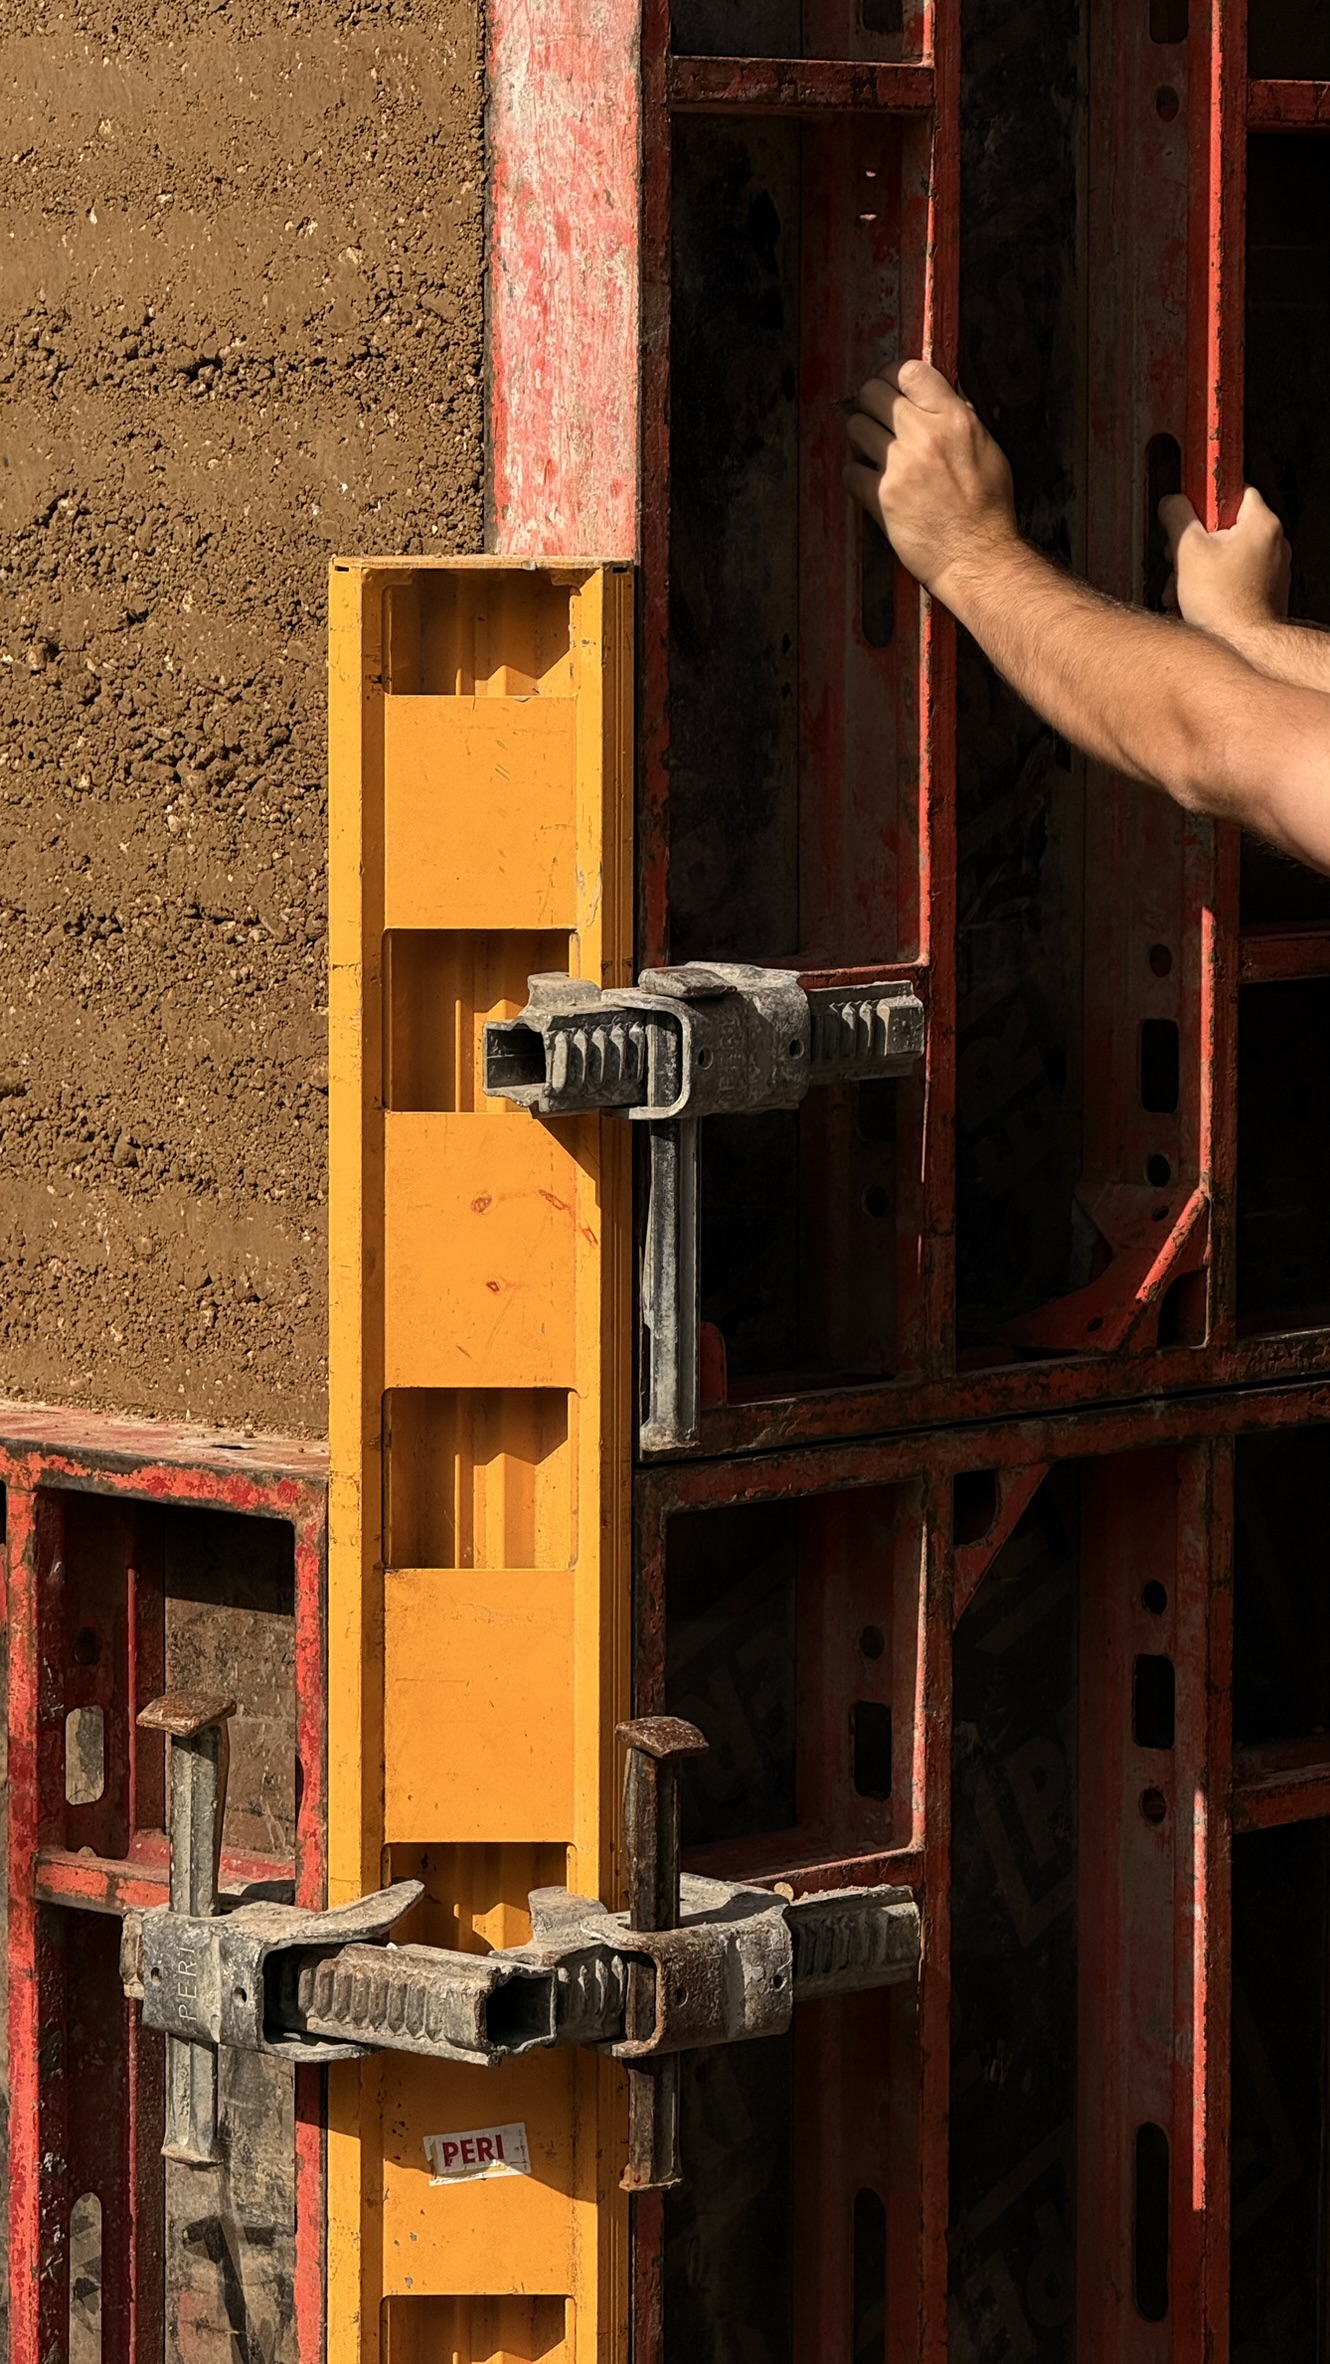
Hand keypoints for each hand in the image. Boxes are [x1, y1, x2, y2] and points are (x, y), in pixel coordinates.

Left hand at [843, 359, 1017, 598]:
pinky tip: (872, 484)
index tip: (892, 388)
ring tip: (875, 453)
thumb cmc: (987, 509)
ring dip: (861, 438)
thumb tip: (937, 395)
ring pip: (855, 427)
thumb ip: (960, 418)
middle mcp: (924, 435)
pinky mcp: (880, 496)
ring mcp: (899, 465)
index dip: (894, 376)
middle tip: (877, 419)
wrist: (977, 557)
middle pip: (872, 392)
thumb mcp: (987, 449)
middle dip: (871, 402)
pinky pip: (849, 471)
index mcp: (954, 418)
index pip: (909, 371)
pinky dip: (856, 477)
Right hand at [1159, 485, 1289, 637]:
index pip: (1234, 490)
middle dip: (1194, 543)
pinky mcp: (1264, 592)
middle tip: (1177, 558)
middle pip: (1225, 526)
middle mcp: (1273, 543)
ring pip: (1225, 555)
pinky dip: (1212, 584)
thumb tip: (1172, 502)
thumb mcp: (1188, 551)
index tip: (1189, 510)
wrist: (1245, 648)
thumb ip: (1177, 517)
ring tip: (1180, 588)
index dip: (1205, 500)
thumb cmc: (1223, 604)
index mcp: (1261, 524)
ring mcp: (1272, 569)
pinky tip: (1194, 601)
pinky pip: (1233, 577)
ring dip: (1197, 568)